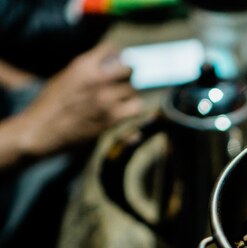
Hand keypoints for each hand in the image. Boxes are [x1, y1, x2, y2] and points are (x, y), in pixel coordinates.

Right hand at [20, 42, 143, 157]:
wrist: (42, 130)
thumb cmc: (51, 103)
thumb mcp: (66, 76)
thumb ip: (87, 68)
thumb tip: (111, 63)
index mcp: (83, 65)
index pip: (112, 49)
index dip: (116, 55)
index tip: (116, 63)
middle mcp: (97, 79)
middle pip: (128, 68)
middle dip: (126, 74)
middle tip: (121, 82)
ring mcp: (106, 99)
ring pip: (132, 89)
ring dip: (127, 94)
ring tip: (117, 99)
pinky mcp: (112, 118)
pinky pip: (135, 107)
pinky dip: (132, 107)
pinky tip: (123, 110)